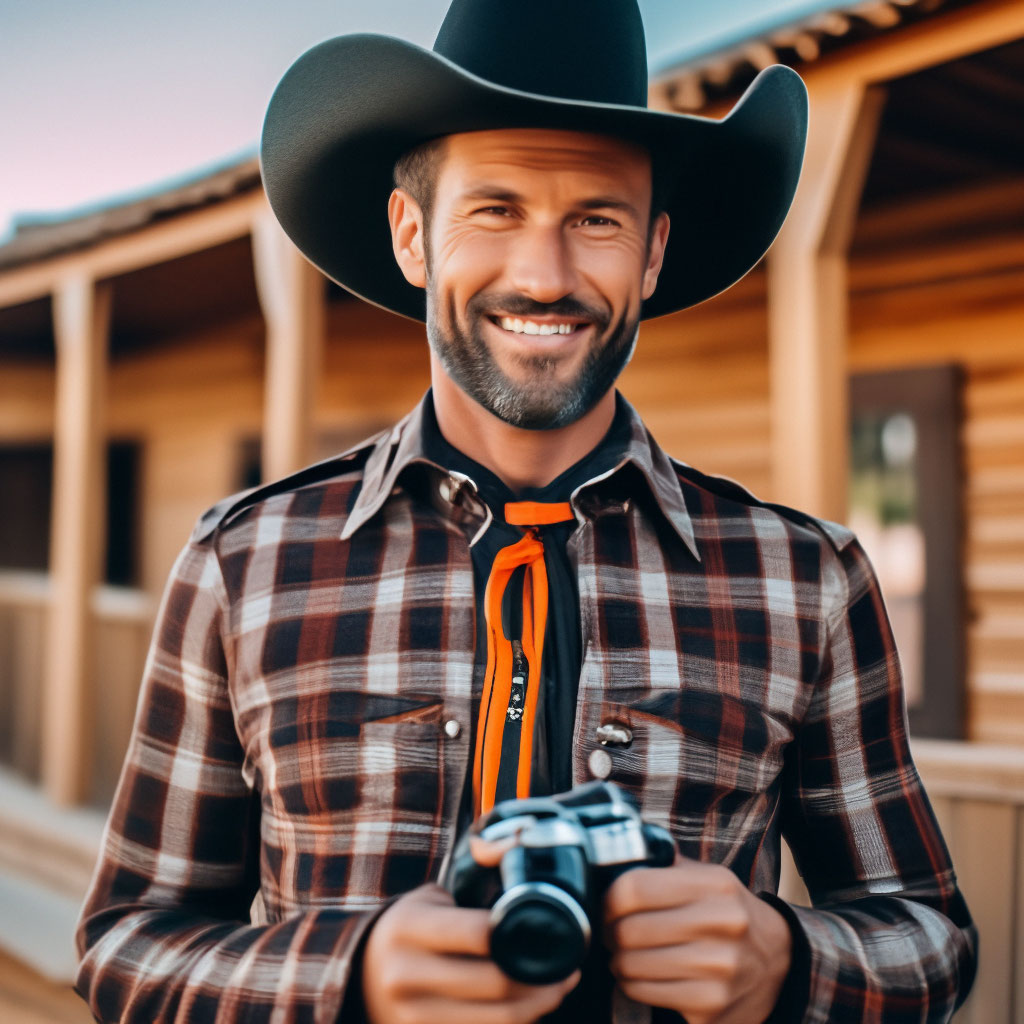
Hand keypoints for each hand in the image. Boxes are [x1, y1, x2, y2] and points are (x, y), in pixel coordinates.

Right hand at [362, 883, 580, 1023]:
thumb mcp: (431, 895)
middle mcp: (407, 976)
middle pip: (497, 983)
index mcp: (409, 929)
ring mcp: (414, 1016)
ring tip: (559, 986)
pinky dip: (518, 1021)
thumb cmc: (411, 929)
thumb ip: (474, 872)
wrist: (363, 976)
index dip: (522, 933)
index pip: (481, 934)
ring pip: (500, 1018)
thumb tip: (520, 841)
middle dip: (543, 976)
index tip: (550, 927)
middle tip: (569, 965)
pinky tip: (532, 1006)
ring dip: (540, 1004)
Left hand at [603, 856, 791, 1023]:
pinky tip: (643, 975)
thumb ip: (666, 864)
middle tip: (613, 932)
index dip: (608, 899)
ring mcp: (718, 970)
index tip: (608, 906)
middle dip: (609, 932)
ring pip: (631, 965)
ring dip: (618, 960)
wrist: (779, 963)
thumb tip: (617, 852)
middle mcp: (721, 925)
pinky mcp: (711, 1006)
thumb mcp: (708, 878)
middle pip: (628, 930)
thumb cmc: (728, 914)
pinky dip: (632, 984)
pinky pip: (644, 992)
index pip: (634, 888)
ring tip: (627, 954)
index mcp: (715, 885)